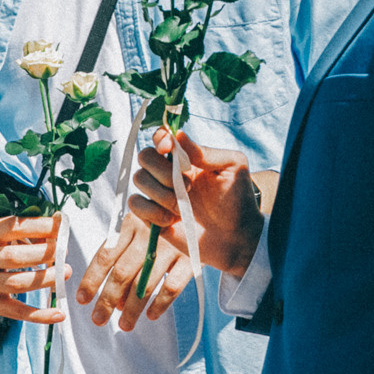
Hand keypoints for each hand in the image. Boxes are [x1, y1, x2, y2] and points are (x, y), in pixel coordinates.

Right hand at [0, 214, 66, 324]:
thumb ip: (22, 231)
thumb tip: (58, 230)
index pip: (12, 227)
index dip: (39, 226)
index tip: (60, 226)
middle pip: (13, 257)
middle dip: (43, 253)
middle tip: (63, 252)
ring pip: (16, 283)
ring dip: (45, 279)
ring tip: (66, 272)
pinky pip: (16, 312)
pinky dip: (39, 315)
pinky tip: (59, 314)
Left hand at [76, 212, 192, 330]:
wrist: (199, 210)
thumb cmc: (161, 227)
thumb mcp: (139, 232)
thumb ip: (124, 260)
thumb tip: (117, 303)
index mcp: (130, 225)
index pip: (105, 255)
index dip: (92, 279)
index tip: (82, 300)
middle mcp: (148, 234)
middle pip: (122, 272)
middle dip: (107, 299)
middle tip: (98, 320)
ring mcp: (172, 245)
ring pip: (146, 283)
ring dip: (132, 309)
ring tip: (124, 326)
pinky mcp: (192, 257)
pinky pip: (172, 286)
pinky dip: (161, 304)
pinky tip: (151, 316)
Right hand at [127, 128, 261, 279]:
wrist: (236, 238)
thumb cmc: (238, 200)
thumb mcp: (232, 167)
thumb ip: (206, 152)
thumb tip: (179, 134)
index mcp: (187, 158)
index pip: (162, 137)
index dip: (160, 138)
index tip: (168, 148)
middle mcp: (169, 173)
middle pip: (144, 157)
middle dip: (162, 171)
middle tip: (188, 186)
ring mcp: (159, 194)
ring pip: (139, 179)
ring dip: (160, 193)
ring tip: (182, 207)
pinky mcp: (152, 216)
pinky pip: (135, 204)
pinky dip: (151, 211)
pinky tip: (171, 220)